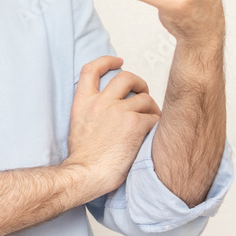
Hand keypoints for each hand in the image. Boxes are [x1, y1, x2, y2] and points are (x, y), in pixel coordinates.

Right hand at [64, 55, 160, 197]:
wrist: (85, 175)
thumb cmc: (84, 159)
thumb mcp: (78, 125)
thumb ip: (91, 111)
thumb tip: (107, 107)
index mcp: (83, 102)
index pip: (91, 69)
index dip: (107, 61)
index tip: (118, 61)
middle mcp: (100, 102)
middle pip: (125, 77)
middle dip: (139, 82)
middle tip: (142, 92)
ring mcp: (118, 112)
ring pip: (145, 98)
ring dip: (151, 108)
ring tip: (150, 121)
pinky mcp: (135, 124)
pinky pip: (154, 117)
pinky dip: (156, 125)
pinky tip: (153, 135)